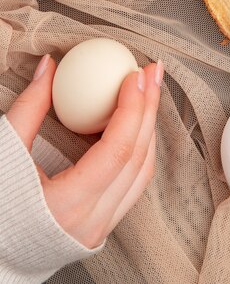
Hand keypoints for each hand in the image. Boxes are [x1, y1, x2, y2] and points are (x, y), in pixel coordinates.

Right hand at [6, 54, 162, 248]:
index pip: (116, 151)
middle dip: (149, 108)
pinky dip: (140, 148)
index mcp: (65, 205)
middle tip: (151, 72)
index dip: (132, 108)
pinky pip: (134, 183)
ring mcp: (101, 227)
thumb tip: (49, 66)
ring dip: (149, 126)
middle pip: (137, 157)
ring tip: (149, 91)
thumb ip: (29, 108)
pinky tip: (137, 122)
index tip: (135, 75)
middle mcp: (91, 221)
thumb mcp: (5, 153)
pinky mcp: (104, 225)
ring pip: (142, 171)